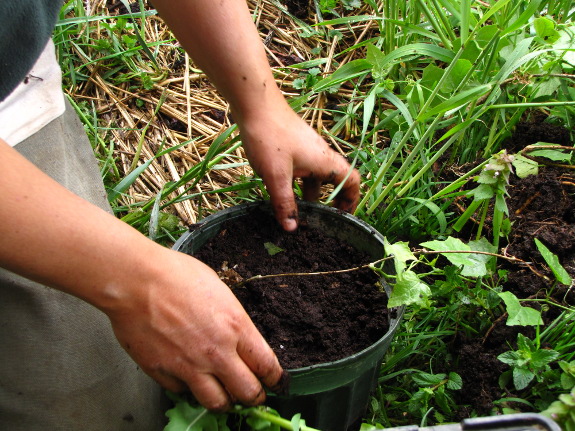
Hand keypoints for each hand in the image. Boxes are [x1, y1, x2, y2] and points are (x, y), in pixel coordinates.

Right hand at [106, 247, 284, 410]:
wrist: (136, 280)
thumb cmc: (176, 275)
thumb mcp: (220, 290)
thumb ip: (233, 320)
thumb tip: (240, 339)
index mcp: (235, 327)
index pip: (267, 366)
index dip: (274, 379)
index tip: (275, 382)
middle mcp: (216, 353)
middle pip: (247, 392)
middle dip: (254, 396)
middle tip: (252, 395)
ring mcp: (189, 366)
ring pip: (217, 403)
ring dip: (223, 401)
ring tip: (222, 394)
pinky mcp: (163, 373)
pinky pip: (182, 392)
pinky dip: (187, 388)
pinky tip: (187, 375)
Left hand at [239, 102, 359, 230]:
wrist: (255, 104)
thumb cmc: (269, 137)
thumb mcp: (276, 176)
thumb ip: (285, 203)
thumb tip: (292, 228)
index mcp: (325, 161)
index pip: (352, 181)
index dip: (352, 201)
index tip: (342, 218)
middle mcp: (321, 155)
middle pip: (335, 181)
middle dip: (330, 201)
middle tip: (320, 220)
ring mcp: (307, 149)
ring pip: (316, 176)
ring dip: (312, 194)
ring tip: (300, 211)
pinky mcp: (294, 145)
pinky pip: (303, 169)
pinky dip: (299, 183)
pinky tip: (282, 191)